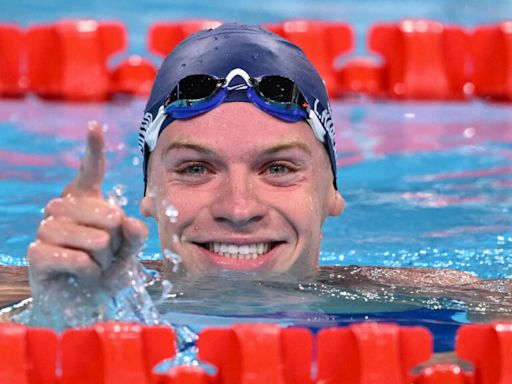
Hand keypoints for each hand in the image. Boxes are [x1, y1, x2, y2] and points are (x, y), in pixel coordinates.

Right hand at [27, 121, 147, 312]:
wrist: (86, 303)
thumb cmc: (107, 269)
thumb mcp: (129, 251)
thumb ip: (135, 234)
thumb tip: (127, 220)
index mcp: (85, 202)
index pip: (89, 172)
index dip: (94, 150)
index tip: (96, 126)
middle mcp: (62, 209)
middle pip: (104, 213)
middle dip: (116, 240)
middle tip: (109, 254)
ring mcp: (46, 229)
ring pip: (90, 236)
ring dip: (103, 258)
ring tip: (98, 266)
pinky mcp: (36, 253)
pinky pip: (74, 256)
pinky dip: (89, 270)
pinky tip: (86, 274)